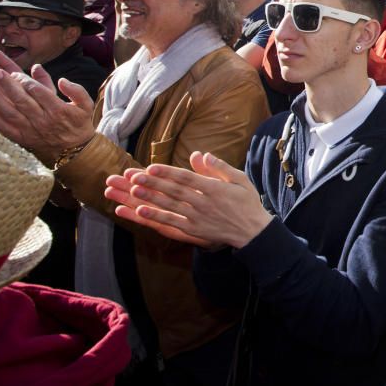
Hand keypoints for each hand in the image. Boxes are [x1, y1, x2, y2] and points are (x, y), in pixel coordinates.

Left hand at [0, 48, 95, 156]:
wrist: (75, 149)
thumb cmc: (79, 122)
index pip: (38, 92)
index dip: (25, 81)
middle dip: (8, 85)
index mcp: (58, 110)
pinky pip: (7, 129)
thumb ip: (76, 90)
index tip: (15, 73)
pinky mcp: (24, 138)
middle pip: (22, 100)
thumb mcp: (86, 105)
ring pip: (11, 113)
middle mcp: (43, 120)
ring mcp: (32, 130)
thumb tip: (62, 80)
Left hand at [105, 151, 272, 248]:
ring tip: (132, 190)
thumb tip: (201, 154)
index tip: (150, 166)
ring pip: (169, 206)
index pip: (186, 178)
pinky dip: (155, 217)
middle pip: (173, 191)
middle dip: (152, 183)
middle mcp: (203, 203)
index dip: (167, 172)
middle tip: (133, 175)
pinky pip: (170, 223)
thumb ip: (219, 167)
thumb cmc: (247, 202)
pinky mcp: (193, 230)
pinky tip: (140, 212)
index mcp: (214, 188)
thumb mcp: (239, 180)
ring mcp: (197, 218)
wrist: (253, 232)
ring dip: (149, 198)